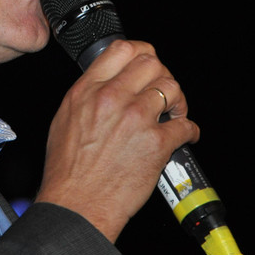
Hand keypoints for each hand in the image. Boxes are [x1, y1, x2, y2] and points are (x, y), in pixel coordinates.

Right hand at [34, 39, 199, 242]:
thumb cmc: (67, 170)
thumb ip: (87, 95)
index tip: (148, 63)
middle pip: (152, 64)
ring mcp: (135, 118)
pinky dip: (190, 130)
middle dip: (163, 75)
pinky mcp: (156, 142)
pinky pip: (185, 125)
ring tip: (175, 113)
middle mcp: (112, 98)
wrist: (76, 205)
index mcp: (87, 90)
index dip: (142, 52)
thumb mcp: (65, 119)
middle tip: (164, 91)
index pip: (122, 49)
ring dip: (178, 101)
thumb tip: (107, 84)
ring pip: (172, 88)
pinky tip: (185, 135)